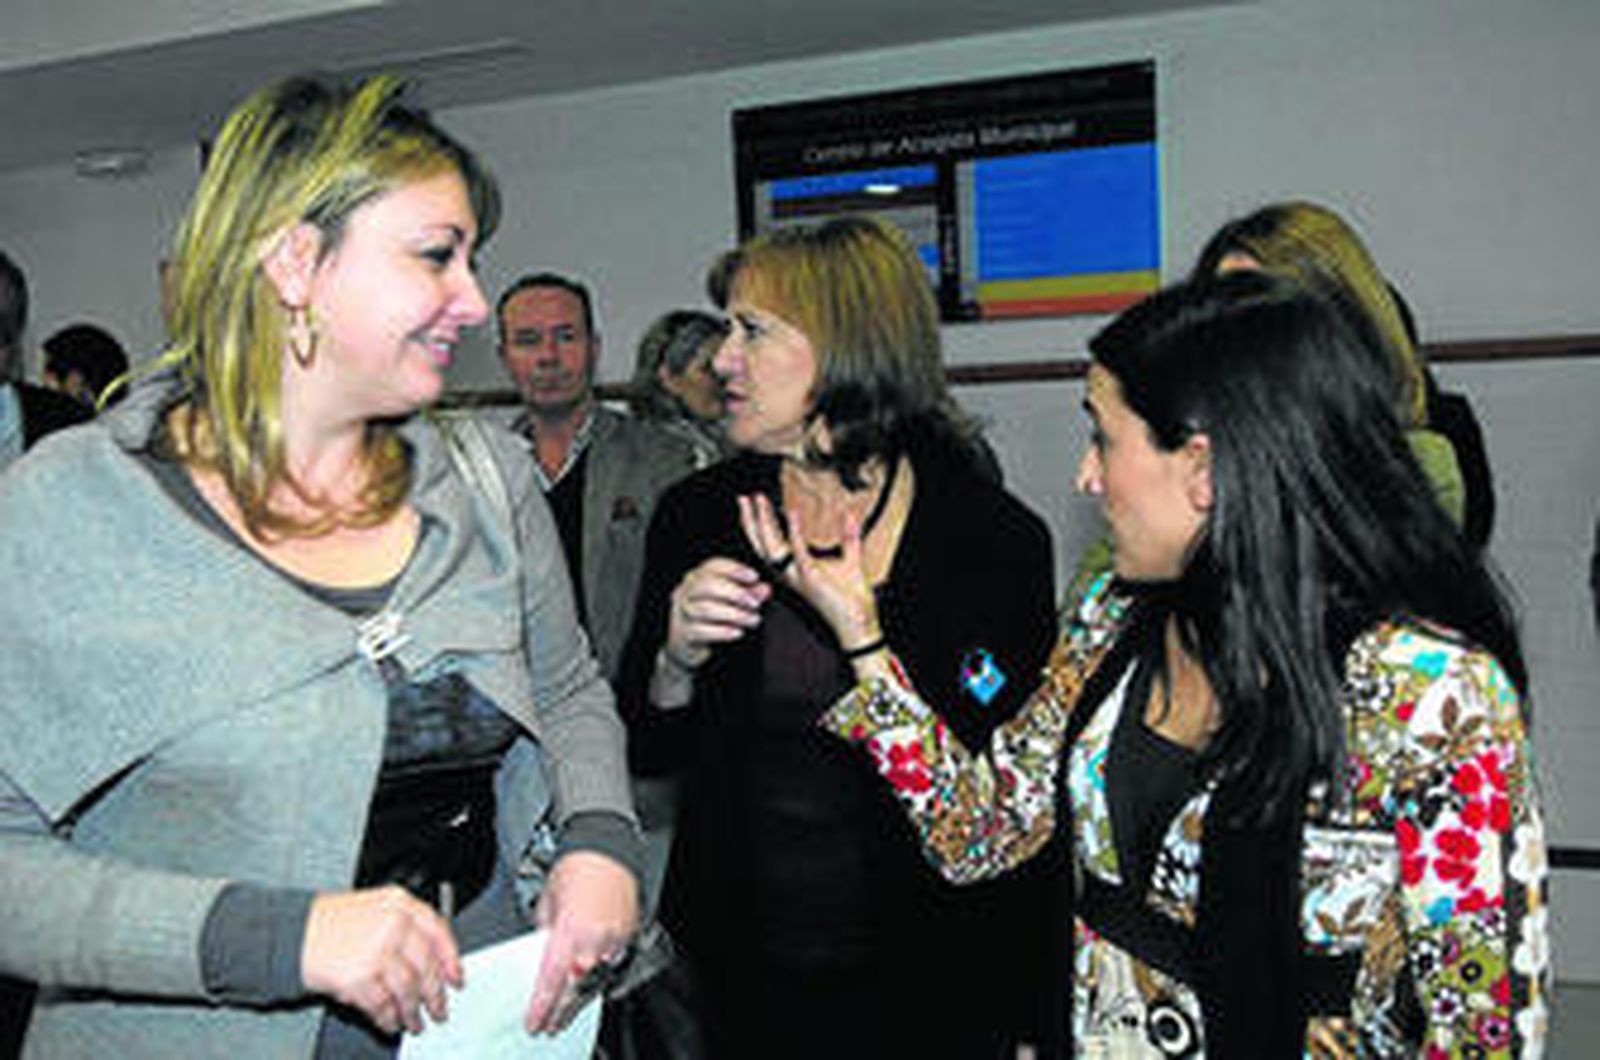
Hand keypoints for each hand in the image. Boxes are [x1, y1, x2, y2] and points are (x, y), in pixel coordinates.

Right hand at [301, 886, 461, 1035]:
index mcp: (400, 903)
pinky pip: (383, 1005)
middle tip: (439, 1010)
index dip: (451, 960)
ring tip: (414, 1022)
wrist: (291, 933)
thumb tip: (434, 965)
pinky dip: (388, 1018)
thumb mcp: (375, 910)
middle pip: (426, 966)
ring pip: (408, 990)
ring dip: (412, 1012)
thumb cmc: (331, 924)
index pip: (439, 932)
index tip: (456, 979)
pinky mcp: (359, 977)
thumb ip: (406, 929)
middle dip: (435, 994)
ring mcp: (377, 950)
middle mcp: (393, 924)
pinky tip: (389, 1023)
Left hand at [524, 851, 639, 1033]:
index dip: (542, 1006)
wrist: (607, 849)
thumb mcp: (548, 902)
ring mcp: (614, 940)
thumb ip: (546, 933)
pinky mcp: (627, 935)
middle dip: (561, 1011)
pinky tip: (589, 983)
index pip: (552, 980)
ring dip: (580, 998)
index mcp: (569, 932)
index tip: (535, 1021)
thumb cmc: (576, 868)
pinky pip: (611, 964)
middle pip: (576, 989)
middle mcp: (594, 940)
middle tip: (550, 1025)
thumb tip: (543, 950)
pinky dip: (599, 975)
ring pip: (596, 981)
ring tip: (567, 1011)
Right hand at [664, 555, 770, 669]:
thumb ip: (750, 594)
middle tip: (755, 603)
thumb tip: (765, 589)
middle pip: (707, 585)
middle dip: (734, 593)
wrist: (688, 646)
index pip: (713, 566)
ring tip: (753, 620)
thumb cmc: (711, 618)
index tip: (754, 577)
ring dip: (734, 614)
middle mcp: (686, 591)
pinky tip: (737, 632)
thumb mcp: (732, 603)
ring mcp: (683, 612)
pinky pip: (702, 630)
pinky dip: (722, 631)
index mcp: (698, 577)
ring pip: (705, 609)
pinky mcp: (684, 634)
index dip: (735, 569)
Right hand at [739, 493, 879, 649]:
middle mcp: (791, 574)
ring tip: (759, 501)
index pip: (769, 544)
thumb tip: (851, 517)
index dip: (759, 524)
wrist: (859, 623)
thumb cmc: (852, 599)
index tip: (755, 504)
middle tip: (744, 498)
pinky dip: (794, 530)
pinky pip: (797, 550)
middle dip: (751, 519)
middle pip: (762, 543)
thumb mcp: (850, 561)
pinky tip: (792, 513)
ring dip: (764, 521)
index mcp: (795, 570)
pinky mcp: (810, 575)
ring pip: (770, 546)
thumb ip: (849, 538)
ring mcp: (798, 575)